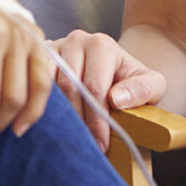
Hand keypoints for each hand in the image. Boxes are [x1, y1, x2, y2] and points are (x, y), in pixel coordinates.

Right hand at [48, 30, 166, 152]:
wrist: (117, 70)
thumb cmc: (133, 82)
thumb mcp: (152, 86)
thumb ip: (142, 90)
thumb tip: (116, 98)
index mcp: (101, 45)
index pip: (94, 87)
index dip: (97, 119)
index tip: (101, 144)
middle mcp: (75, 40)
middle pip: (69, 87)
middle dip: (78, 121)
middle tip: (84, 146)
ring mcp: (54, 48)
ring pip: (49, 87)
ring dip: (58, 115)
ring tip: (67, 137)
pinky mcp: (39, 59)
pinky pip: (32, 83)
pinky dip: (40, 104)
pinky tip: (50, 124)